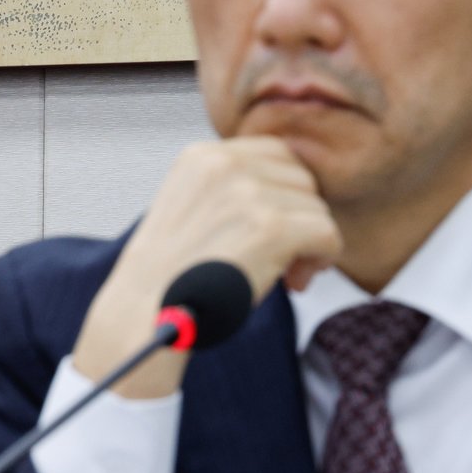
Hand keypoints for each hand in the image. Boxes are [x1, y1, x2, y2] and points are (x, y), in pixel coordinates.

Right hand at [71, 137, 342, 397]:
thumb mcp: (194, 206)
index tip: (273, 229)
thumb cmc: (175, 274)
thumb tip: (303, 186)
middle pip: (303, 180)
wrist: (144, 318)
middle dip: (301, 218)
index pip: (278, 154)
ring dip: (310, 244)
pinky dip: (323, 258)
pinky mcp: (270, 227)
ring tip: (283, 274)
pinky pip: (327, 233)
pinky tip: (297, 281)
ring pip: (318, 208)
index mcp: (204, 156)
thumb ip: (237, 185)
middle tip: (283, 258)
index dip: (287, 193)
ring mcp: (249, 194)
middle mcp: (225, 164)